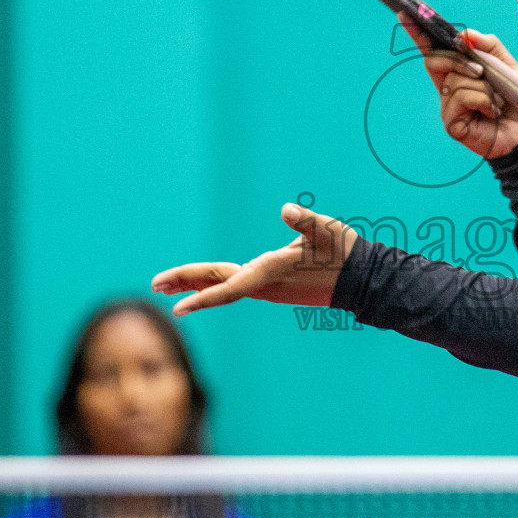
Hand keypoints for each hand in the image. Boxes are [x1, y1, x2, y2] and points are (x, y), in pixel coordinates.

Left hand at [151, 202, 358, 315]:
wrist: (364, 281)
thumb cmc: (344, 254)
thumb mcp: (325, 230)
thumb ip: (305, 221)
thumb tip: (286, 210)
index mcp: (270, 273)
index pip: (229, 287)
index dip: (202, 296)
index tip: (177, 307)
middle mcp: (264, 285)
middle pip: (217, 285)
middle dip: (184, 284)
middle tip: (154, 285)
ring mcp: (268, 288)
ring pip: (224, 286)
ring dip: (195, 285)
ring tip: (167, 284)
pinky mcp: (274, 287)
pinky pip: (235, 286)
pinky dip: (213, 285)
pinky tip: (202, 285)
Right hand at [396, 14, 517, 158]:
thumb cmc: (516, 100)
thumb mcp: (506, 65)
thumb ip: (488, 46)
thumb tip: (465, 34)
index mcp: (456, 73)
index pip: (433, 51)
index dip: (418, 33)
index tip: (405, 13)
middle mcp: (447, 90)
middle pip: (436, 60)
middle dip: (459, 60)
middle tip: (482, 71)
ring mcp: (447, 108)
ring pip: (455, 80)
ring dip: (483, 86)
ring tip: (497, 101)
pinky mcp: (452, 124)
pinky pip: (462, 97)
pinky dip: (483, 99)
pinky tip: (492, 112)